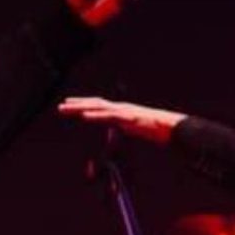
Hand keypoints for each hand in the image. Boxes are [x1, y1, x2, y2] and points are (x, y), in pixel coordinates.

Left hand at [57, 96, 187, 143]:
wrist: (174, 128)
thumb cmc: (157, 130)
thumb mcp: (136, 129)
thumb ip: (124, 128)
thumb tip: (117, 132)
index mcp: (122, 110)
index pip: (99, 104)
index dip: (84, 103)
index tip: (69, 105)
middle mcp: (121, 108)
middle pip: (94, 103)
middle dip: (76, 104)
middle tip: (60, 106)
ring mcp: (124, 112)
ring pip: (98, 107)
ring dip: (80, 107)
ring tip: (66, 109)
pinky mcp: (128, 119)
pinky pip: (108, 116)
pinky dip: (95, 116)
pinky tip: (83, 116)